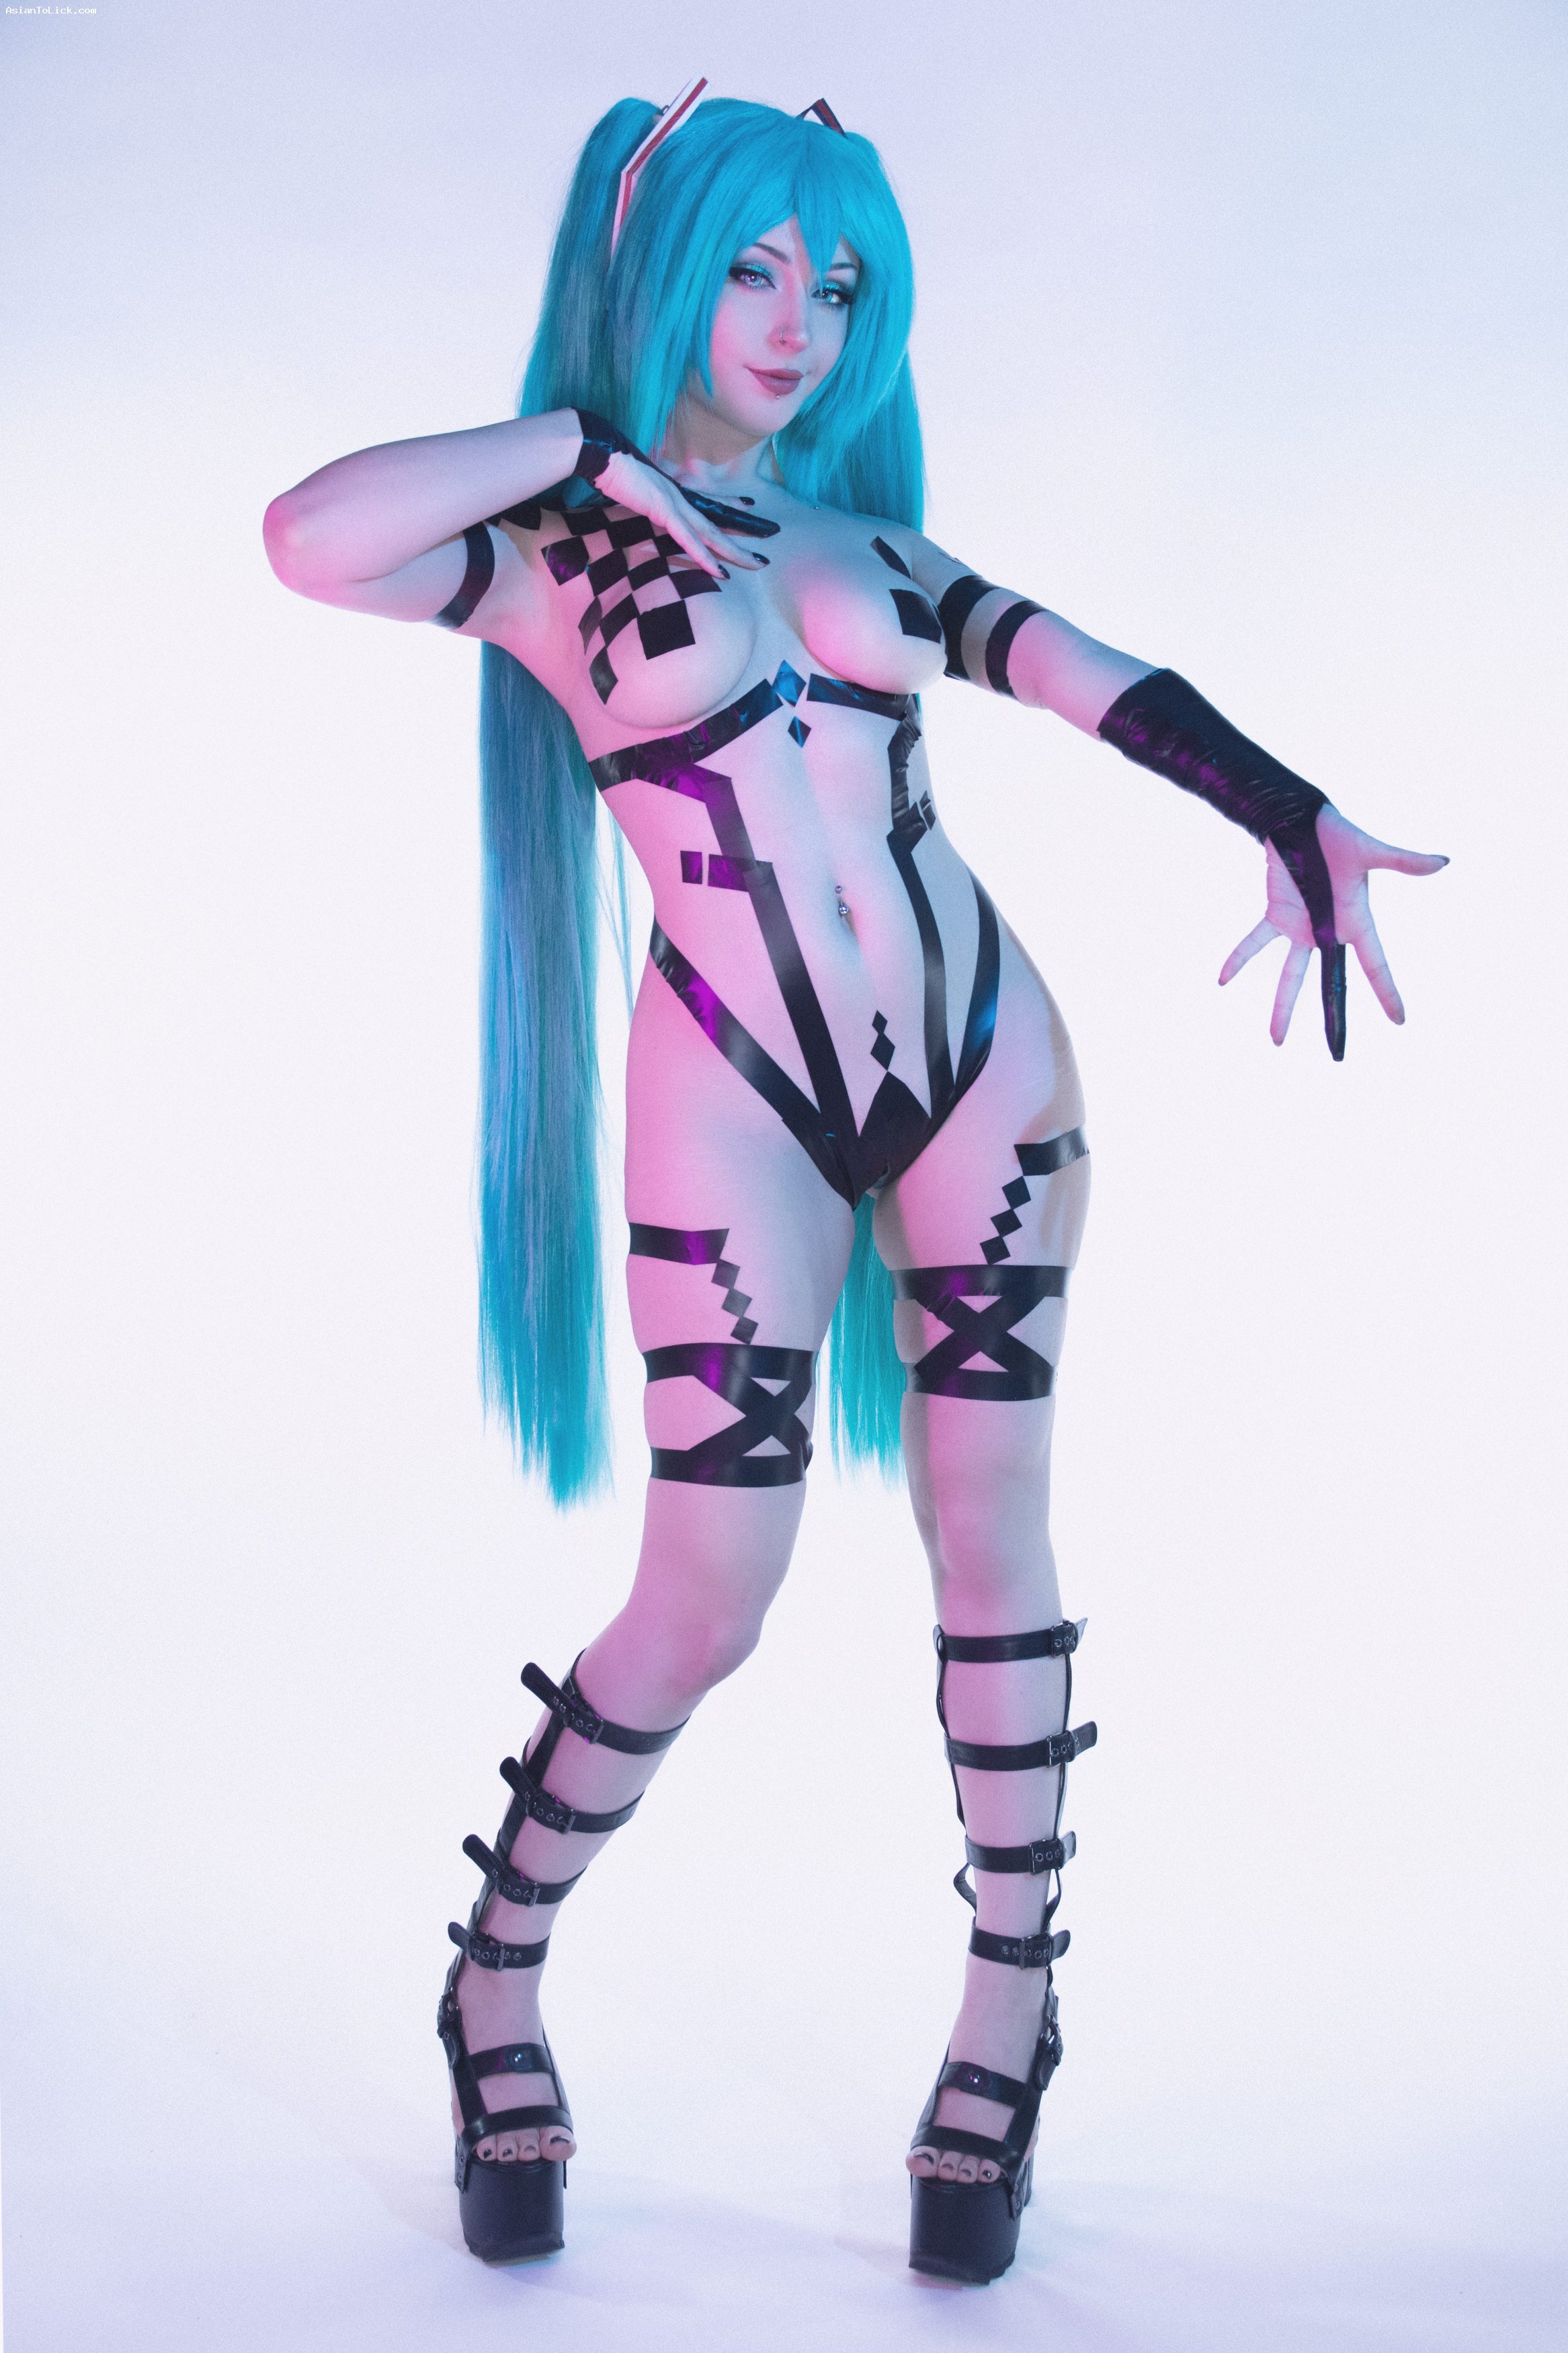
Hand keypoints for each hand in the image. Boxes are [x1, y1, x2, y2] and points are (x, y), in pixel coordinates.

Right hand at [595, 449, 767, 580]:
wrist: (598, 451)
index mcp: (673, 489)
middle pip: (719, 520)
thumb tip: (639, 498)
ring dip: (735, 552)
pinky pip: (689, 540)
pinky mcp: (663, 511)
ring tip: (758, 563)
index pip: (708, 499)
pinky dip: (705, 557)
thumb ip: (641, 495)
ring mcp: (674, 503)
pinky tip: (720, 572)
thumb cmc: (608, 466)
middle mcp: (679, 495)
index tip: (749, 506)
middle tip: (767, 546)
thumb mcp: (630, 485)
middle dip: (744, 535)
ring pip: (712, 533)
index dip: (730, 504)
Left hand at [1219, 805, 1447, 1045]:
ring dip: (1282, 1006)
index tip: (1400, 1020)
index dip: (1387, 992)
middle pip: (1330, 983)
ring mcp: (1301, 928)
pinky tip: (1222, 979)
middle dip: (1332, 1018)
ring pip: (1290, 975)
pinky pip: (1254, 942)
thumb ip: (1403, 861)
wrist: (1304, 821)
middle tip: (1336, 1052)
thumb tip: (1444, 862)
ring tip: (1276, 1041)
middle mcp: (1329, 932)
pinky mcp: (1276, 916)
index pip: (1375, 965)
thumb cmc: (1341, 836)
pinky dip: (1239, 957)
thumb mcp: (1372, 851)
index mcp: (1356, 922)